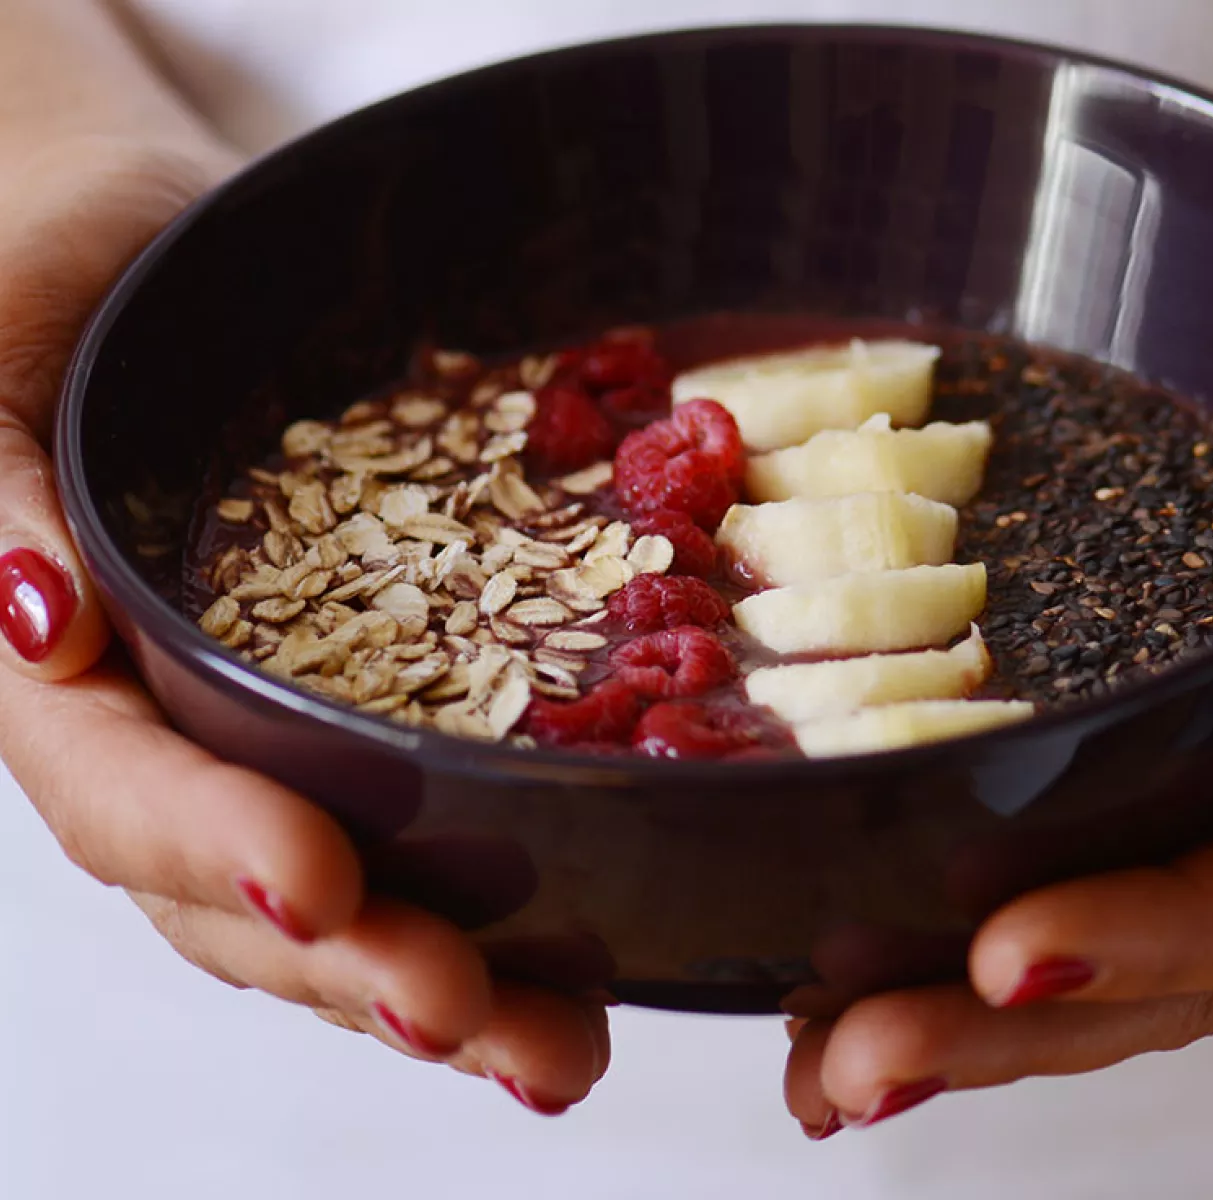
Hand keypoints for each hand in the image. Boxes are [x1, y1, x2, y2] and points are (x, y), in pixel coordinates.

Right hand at [0, 136, 606, 1115]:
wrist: (158, 250)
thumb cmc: (47, 284)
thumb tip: (39, 622)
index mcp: (59, 677)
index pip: (122, 796)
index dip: (214, 850)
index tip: (321, 888)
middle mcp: (170, 737)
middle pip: (246, 900)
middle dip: (362, 969)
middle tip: (479, 1021)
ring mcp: (275, 736)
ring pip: (349, 896)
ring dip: (450, 983)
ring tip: (558, 1053)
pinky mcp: (375, 705)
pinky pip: (429, 818)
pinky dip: (501, 896)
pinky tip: (587, 957)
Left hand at [783, 68, 1212, 1136]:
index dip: (1163, 932)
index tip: (1005, 959)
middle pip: (1194, 950)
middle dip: (1021, 1027)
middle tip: (849, 1070)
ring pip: (1131, 923)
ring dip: (976, 1013)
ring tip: (824, 1064)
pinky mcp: (1184, 700)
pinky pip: (1091, 834)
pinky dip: (970, 909)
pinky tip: (859, 947)